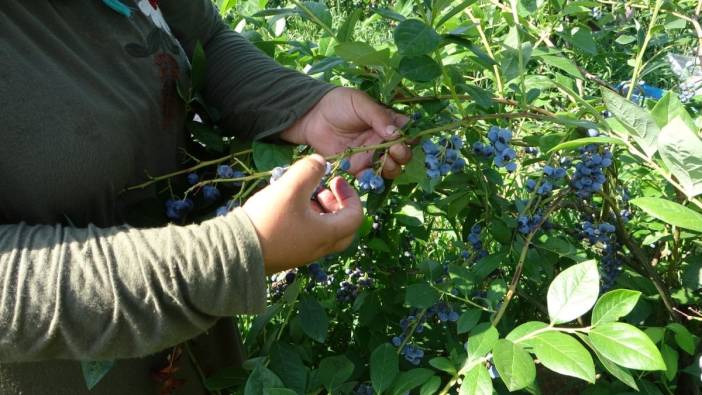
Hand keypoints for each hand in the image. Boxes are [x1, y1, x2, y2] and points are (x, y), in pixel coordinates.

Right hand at [242, 154, 362, 273]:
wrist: (236, 251)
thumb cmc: (268, 219)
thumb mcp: (291, 187)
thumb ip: (310, 170)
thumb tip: (321, 162)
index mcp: (327, 234)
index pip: (355, 216)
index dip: (350, 195)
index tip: (336, 180)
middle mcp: (319, 248)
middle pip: (344, 229)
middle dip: (338, 205)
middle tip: (325, 190)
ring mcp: (303, 254)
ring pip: (325, 232)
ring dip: (322, 212)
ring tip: (305, 195)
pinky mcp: (288, 255)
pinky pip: (308, 237)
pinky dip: (308, 220)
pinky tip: (288, 207)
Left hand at [281, 87, 411, 178]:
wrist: (313, 116)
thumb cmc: (339, 104)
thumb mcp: (361, 104)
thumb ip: (379, 117)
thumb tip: (397, 133)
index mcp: (388, 123)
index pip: (408, 132)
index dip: (412, 137)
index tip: (408, 138)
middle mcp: (384, 141)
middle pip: (403, 153)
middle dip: (403, 154)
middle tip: (394, 150)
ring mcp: (371, 155)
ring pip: (391, 168)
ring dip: (392, 167)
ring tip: (386, 160)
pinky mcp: (357, 167)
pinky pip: (370, 177)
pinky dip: (373, 178)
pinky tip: (369, 172)